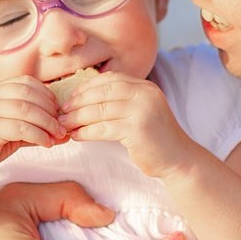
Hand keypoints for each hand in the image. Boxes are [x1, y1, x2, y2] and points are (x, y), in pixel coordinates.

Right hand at [0, 77, 62, 181]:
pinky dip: (39, 135)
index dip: (46, 94)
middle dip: (50, 109)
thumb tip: (64, 131)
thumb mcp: (12, 131)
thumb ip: (34, 127)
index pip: (26, 82)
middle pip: (29, 93)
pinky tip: (47, 143)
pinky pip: (22, 127)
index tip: (58, 110)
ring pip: (27, 109)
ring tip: (58, 135)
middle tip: (62, 125)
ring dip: (48, 123)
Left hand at [59, 73, 202, 178]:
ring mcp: (142, 111)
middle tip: (62, 111)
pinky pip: (104, 128)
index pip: (109, 79)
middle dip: (78, 101)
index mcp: (144, 87)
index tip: (70, 98)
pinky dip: (86, 132)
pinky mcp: (137, 130)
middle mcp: (144, 94)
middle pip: (102, 92)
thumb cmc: (154, 138)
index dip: (86, 87)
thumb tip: (86, 99)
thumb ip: (121, 102)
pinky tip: (77, 136)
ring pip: (100, 110)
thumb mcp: (140, 112)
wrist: (179, 159)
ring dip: (78, 118)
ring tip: (64, 125)